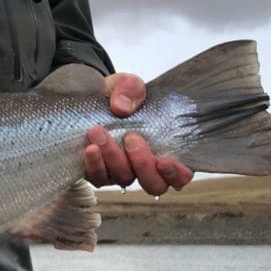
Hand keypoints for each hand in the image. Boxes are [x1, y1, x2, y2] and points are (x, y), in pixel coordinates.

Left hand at [82, 72, 193, 195]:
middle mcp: (145, 167)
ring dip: (113, 157)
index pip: (181, 176)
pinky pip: (99, 178)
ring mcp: (121, 172)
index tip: (164, 160)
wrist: (89, 97)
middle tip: (131, 137)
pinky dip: (95, 165)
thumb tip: (122, 107)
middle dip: (143, 164)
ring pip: (124, 179)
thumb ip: (131, 90)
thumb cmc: (118, 96)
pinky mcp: (99, 173)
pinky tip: (90, 148)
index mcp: (164, 150)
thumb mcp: (128, 85)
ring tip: (99, 132)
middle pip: (154, 185)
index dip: (176, 174)